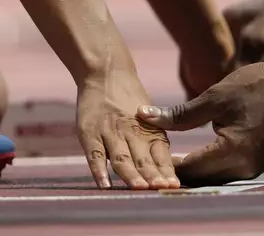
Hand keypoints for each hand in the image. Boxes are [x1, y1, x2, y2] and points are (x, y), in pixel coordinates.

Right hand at [77, 70, 179, 189]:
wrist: (106, 72)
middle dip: (152, 176)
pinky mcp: (89, 133)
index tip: (174, 186)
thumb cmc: (131, 101)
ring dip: (130, 174)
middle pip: (143, 159)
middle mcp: (131, 133)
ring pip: (121, 158)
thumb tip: (166, 171)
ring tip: (139, 188)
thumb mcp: (150, 118)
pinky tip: (103, 184)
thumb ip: (154, 142)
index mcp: (150, 132)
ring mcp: (109, 133)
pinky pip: (94, 154)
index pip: (160, 156)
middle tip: (162, 189)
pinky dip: (98, 170)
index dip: (166, 171)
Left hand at [138, 60, 263, 186]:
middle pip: (199, 178)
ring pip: (210, 178)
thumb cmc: (254, 86)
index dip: (164, 164)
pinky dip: (204, 166)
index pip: (189, 169)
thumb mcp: (214, 97)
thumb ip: (179, 114)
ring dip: (189, 170)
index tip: (142, 156)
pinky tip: (187, 158)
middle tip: (148, 159)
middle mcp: (244, 168)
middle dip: (174, 170)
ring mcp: (252, 169)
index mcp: (233, 152)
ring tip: (163, 159)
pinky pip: (223, 172)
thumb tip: (143, 116)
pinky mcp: (254, 164)